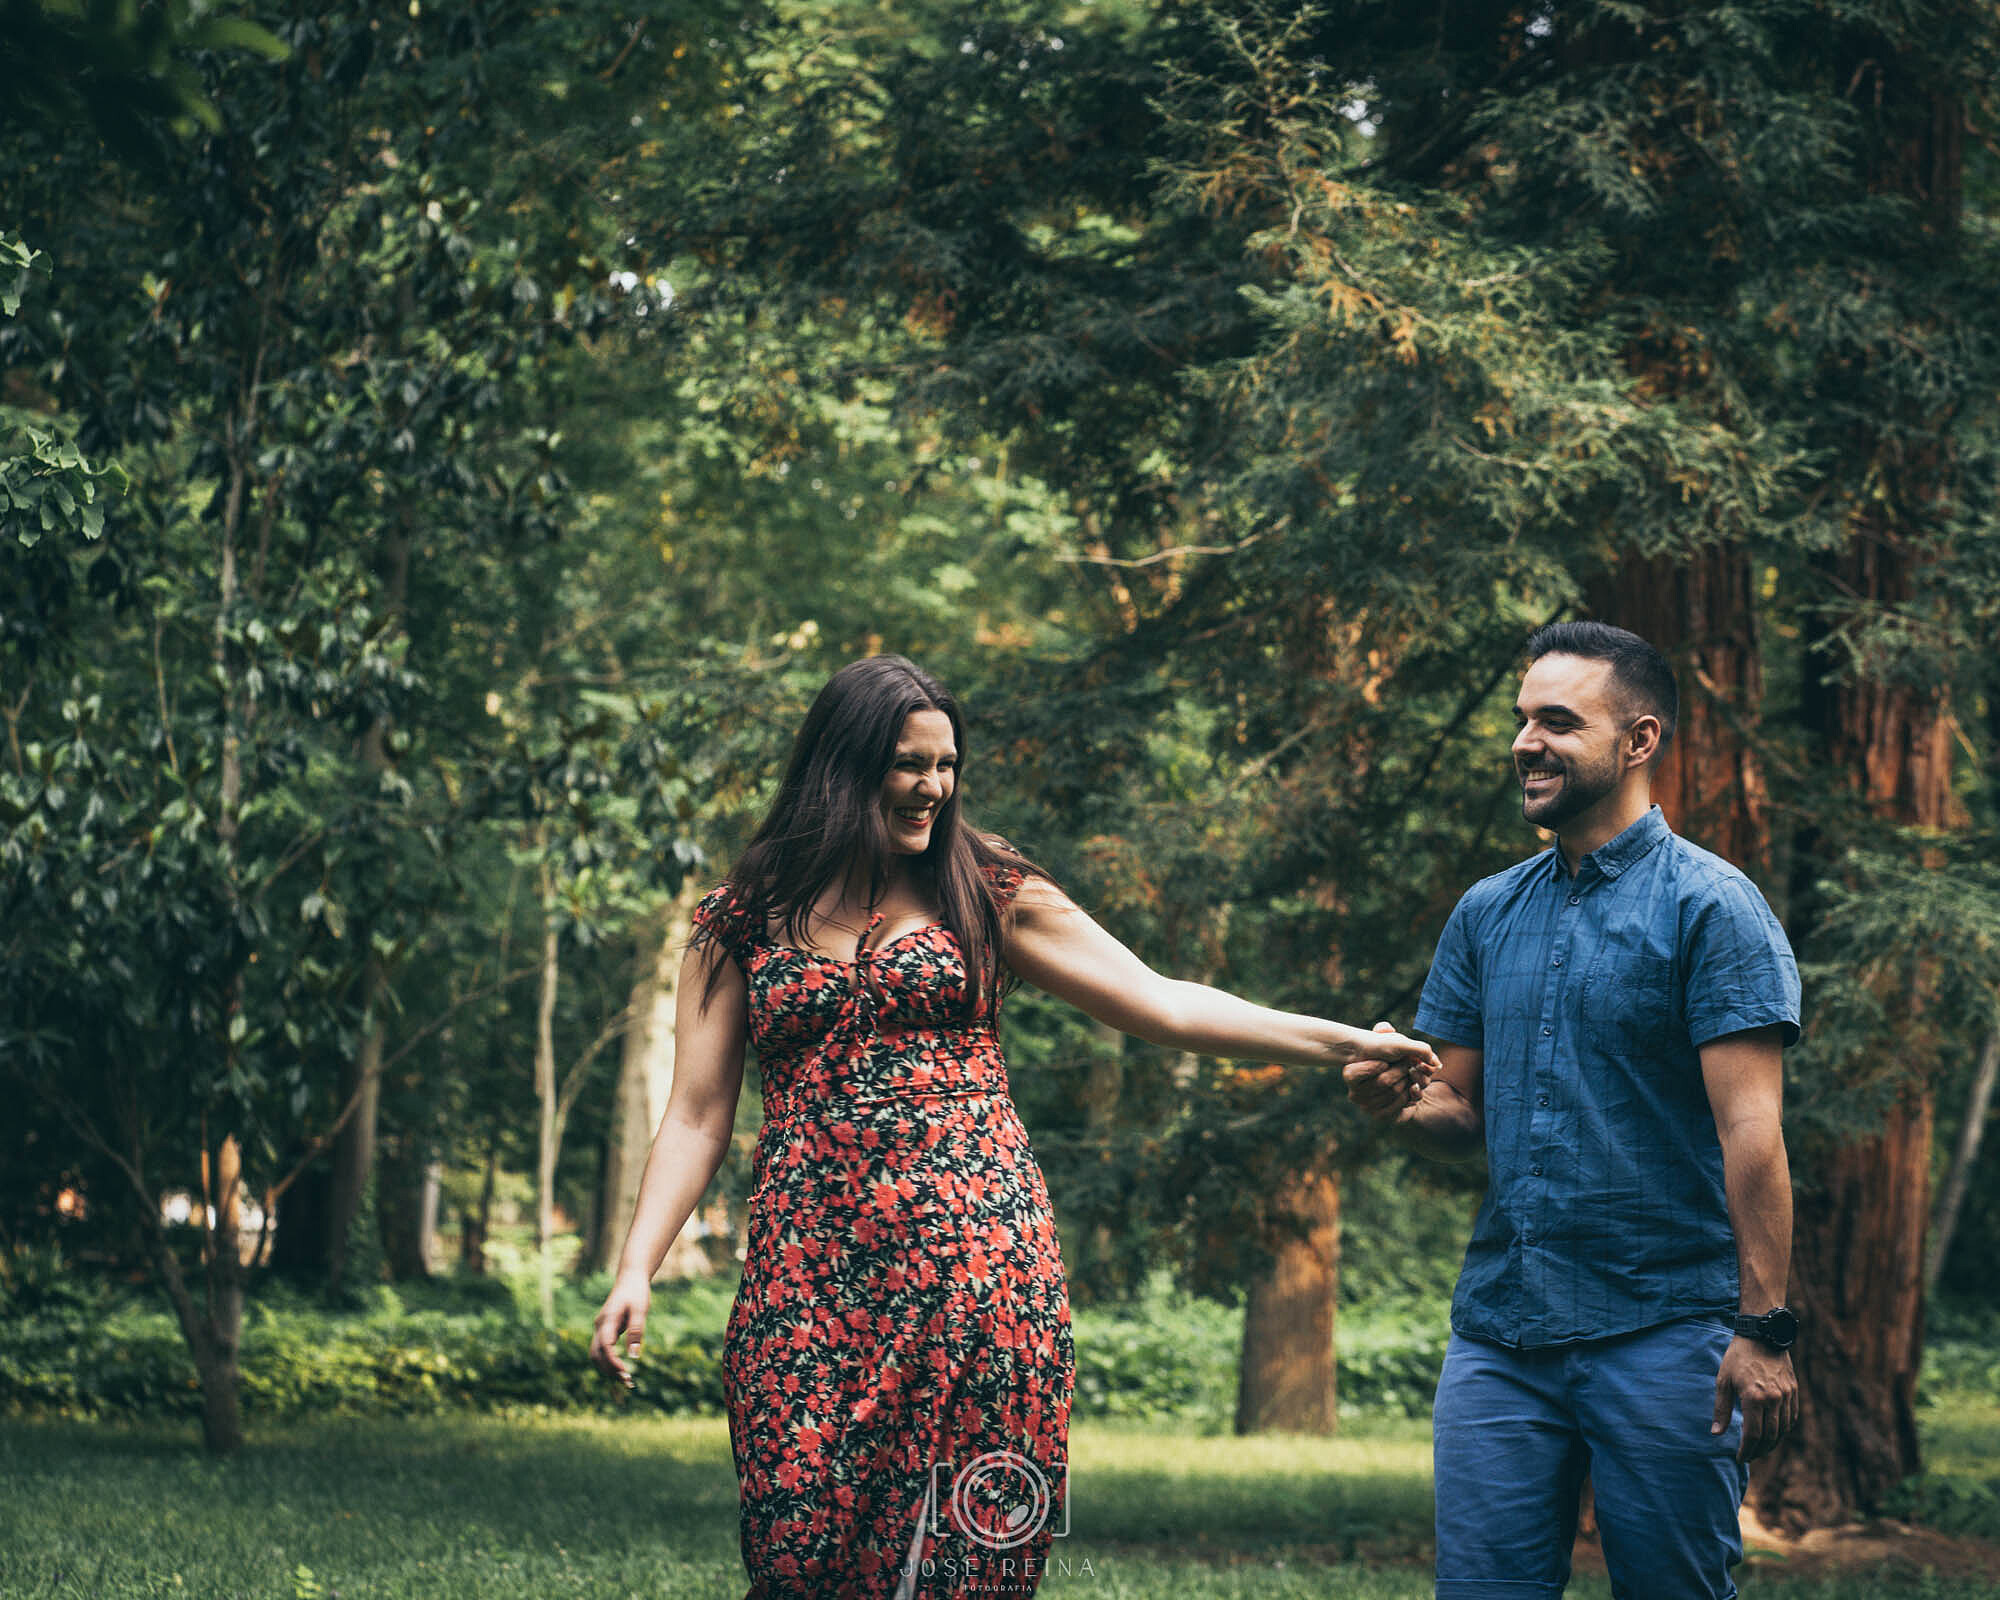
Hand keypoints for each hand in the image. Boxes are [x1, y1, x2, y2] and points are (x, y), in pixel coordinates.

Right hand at [590, 1270, 650, 1387]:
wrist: (630, 1278)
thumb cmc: (637, 1292)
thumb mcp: (641, 1309)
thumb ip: (636, 1331)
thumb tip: (634, 1355)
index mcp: (608, 1320)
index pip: (605, 1346)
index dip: (613, 1362)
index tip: (626, 1373)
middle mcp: (600, 1326)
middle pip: (596, 1354)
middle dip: (609, 1370)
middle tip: (627, 1382)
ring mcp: (600, 1328)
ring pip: (596, 1354)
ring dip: (608, 1369)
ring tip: (626, 1380)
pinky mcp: (605, 1331)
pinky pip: (602, 1350)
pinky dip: (609, 1362)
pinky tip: (621, 1371)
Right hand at [1343, 1020, 1437, 1122]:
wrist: (1394, 1083)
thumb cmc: (1384, 1056)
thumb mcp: (1382, 1040)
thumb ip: (1383, 1031)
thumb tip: (1387, 1029)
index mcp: (1349, 1074)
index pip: (1366, 1068)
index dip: (1380, 1063)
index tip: (1387, 1059)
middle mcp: (1355, 1094)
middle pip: (1384, 1081)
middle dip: (1401, 1069)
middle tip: (1409, 1063)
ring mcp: (1367, 1107)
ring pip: (1395, 1092)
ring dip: (1408, 1080)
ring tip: (1411, 1073)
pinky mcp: (1380, 1116)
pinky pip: (1400, 1105)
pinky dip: (1410, 1094)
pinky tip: (1411, 1086)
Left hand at [1713, 1335, 1798, 1461]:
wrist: (1762, 1336)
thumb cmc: (1737, 1358)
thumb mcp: (1723, 1381)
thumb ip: (1721, 1409)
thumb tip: (1716, 1434)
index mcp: (1754, 1398)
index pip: (1753, 1435)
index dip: (1747, 1450)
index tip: (1740, 1458)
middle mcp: (1773, 1399)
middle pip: (1770, 1437)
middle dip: (1759, 1451)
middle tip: (1749, 1457)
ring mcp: (1786, 1396)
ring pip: (1782, 1430)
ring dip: (1772, 1443)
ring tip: (1760, 1448)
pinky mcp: (1793, 1392)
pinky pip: (1791, 1418)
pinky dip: (1783, 1430)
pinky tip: (1773, 1433)